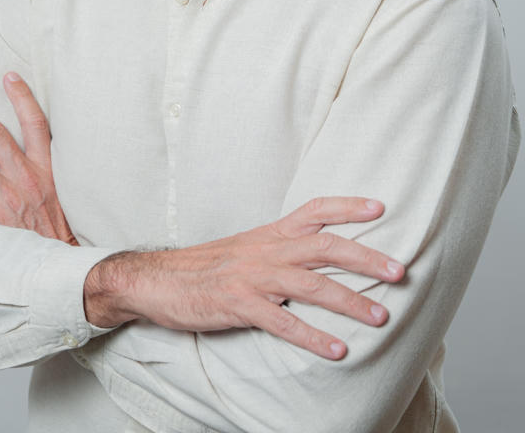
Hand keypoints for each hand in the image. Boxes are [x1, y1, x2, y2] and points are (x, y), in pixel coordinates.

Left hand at [0, 72, 77, 245]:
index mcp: (46, 168)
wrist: (60, 263)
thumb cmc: (59, 228)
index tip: (9, 76)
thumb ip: (48, 167)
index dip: (22, 96)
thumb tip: (35, 145)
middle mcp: (26, 177)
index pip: (35, 123)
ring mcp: (7, 197)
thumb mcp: (64, 190)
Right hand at [85, 197, 404, 358]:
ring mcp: (251, 277)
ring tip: (380, 317)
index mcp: (270, 234)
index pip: (315, 210)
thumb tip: (323, 259)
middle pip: (324, 246)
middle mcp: (266, 249)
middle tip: (400, 272)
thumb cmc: (207, 267)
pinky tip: (337, 350)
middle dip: (365, 257)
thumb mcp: (247, 248)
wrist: (156, 279)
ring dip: (348, 300)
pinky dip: (312, 336)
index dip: (348, 206)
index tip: (381, 209)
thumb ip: (283, 250)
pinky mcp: (236, 305)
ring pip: (309, 283)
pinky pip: (281, 322)